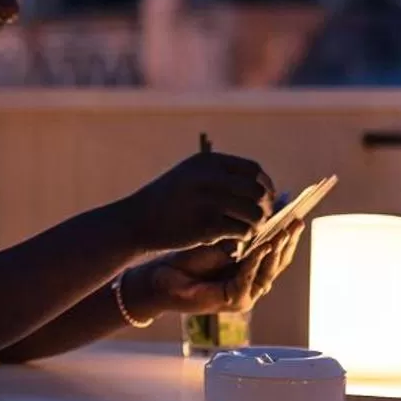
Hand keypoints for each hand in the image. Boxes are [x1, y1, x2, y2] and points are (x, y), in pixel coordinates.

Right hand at [124, 151, 273, 253]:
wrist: (136, 220)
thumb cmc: (168, 199)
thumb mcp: (191, 175)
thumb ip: (222, 175)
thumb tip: (261, 186)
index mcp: (208, 161)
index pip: (253, 170)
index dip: (264, 186)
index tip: (263, 199)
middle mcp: (209, 177)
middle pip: (257, 192)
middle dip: (263, 207)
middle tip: (258, 219)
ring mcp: (208, 201)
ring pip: (254, 213)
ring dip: (255, 224)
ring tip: (247, 230)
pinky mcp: (205, 226)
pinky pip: (241, 231)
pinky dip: (243, 237)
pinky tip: (234, 239)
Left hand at [142, 222, 304, 316]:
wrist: (164, 278)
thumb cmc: (190, 259)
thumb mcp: (222, 241)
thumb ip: (245, 235)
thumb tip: (266, 212)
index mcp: (253, 270)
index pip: (278, 251)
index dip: (289, 233)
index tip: (298, 212)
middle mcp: (253, 284)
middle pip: (279, 262)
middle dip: (289, 240)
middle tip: (298, 219)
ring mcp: (246, 294)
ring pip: (268, 270)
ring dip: (277, 249)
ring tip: (286, 229)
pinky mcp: (235, 300)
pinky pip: (249, 277)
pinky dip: (256, 261)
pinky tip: (263, 245)